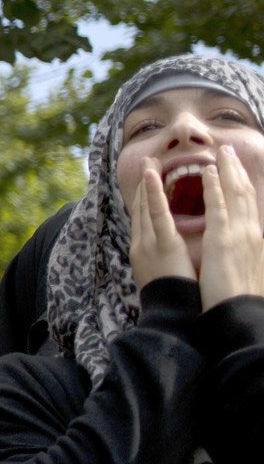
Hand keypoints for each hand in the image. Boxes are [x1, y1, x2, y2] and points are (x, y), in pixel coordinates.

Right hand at [129, 164, 193, 290]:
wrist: (171, 316)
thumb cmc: (174, 300)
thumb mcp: (165, 277)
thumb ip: (165, 261)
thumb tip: (170, 255)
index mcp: (144, 252)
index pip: (144, 220)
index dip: (144, 199)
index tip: (148, 181)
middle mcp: (142, 245)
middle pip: (141, 210)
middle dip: (143, 186)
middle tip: (147, 163)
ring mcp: (149, 243)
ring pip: (146, 207)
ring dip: (146, 183)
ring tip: (149, 162)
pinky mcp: (162, 245)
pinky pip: (157, 214)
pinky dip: (153, 194)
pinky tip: (152, 177)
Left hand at [198, 147, 263, 310]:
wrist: (237, 314)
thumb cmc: (236, 296)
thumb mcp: (242, 268)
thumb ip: (241, 251)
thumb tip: (238, 245)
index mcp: (253, 239)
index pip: (248, 205)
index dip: (242, 184)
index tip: (236, 167)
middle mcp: (250, 233)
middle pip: (245, 194)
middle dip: (237, 170)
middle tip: (229, 150)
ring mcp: (239, 235)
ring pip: (235, 194)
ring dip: (228, 171)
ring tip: (221, 151)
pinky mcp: (225, 240)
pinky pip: (219, 207)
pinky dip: (216, 187)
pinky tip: (210, 171)